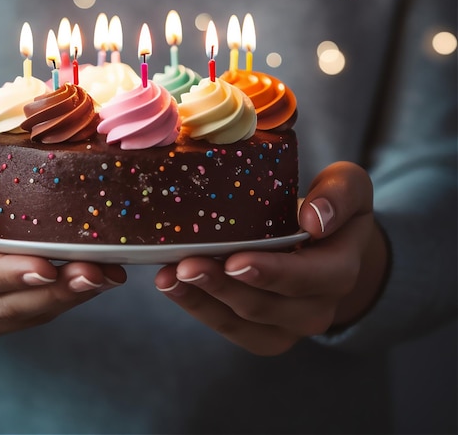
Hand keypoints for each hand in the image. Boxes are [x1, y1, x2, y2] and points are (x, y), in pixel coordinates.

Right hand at [0, 162, 125, 339]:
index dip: (7, 273)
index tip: (47, 264)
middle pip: (4, 303)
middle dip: (53, 289)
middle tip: (94, 271)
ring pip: (25, 314)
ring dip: (70, 296)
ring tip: (107, 275)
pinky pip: (35, 315)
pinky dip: (69, 297)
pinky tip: (100, 279)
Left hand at [154, 161, 387, 355]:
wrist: (327, 243)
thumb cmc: (329, 207)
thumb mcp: (348, 186)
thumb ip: (341, 192)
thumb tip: (314, 218)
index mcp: (340, 269)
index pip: (312, 278)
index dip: (274, 272)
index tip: (236, 260)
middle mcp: (316, 307)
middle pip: (268, 307)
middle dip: (224, 287)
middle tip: (187, 265)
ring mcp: (288, 325)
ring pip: (242, 323)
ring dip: (202, 300)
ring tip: (168, 276)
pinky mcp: (262, 332)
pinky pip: (229, 327)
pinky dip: (197, 307)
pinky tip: (170, 284)